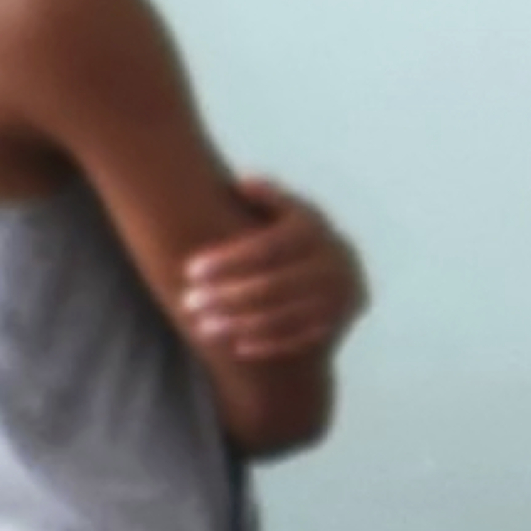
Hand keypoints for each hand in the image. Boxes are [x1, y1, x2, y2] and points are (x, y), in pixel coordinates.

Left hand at [175, 175, 365, 383]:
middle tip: (189, 303)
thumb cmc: (296, 237)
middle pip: (273, 285)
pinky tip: (234, 346)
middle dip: (227, 297)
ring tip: (203, 327)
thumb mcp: (289, 210)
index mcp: (314, 231)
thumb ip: (268, 197)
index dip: (227, 260)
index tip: (190, 270)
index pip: (266, 247)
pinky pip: (299, 339)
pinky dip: (267, 343)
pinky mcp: (335, 325)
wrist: (341, 272)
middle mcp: (332, 264)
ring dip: (240, 324)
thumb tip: (241, 184)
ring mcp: (337, 297)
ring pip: (284, 316)